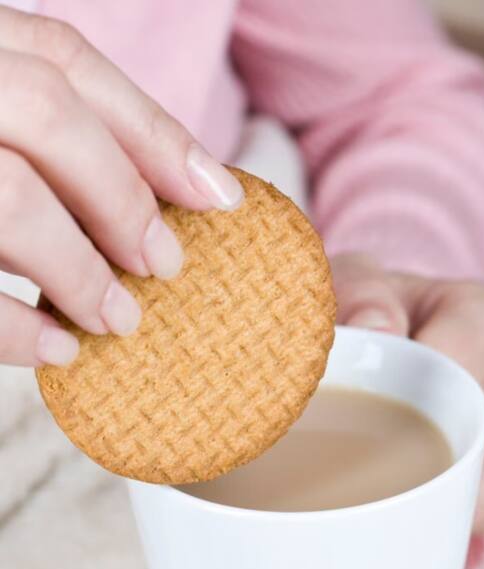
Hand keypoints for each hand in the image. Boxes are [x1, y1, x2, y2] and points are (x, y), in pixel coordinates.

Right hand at [0, 7, 243, 367]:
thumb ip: (52, 148)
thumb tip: (176, 200)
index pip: (63, 60)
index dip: (153, 131)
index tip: (221, 197)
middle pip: (42, 110)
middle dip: (120, 197)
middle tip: (166, 268)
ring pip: (4, 194)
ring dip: (75, 268)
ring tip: (119, 321)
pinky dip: (3, 325)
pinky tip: (54, 352)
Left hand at [331, 253, 483, 533]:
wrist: (424, 341)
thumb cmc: (390, 320)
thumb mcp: (362, 290)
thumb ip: (362, 299)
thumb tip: (377, 331)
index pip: (458, 373)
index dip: (406, 402)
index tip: (363, 416)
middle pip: (475, 434)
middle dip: (416, 451)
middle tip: (363, 458)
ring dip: (434, 489)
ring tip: (390, 478)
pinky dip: (456, 510)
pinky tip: (426, 490)